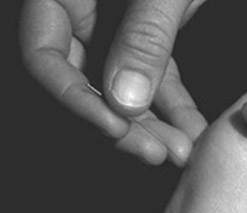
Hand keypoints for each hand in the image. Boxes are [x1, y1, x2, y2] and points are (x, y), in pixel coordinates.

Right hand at [20, 0, 206, 165]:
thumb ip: (144, 35)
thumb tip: (126, 101)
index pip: (44, 57)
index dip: (75, 99)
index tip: (115, 128)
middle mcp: (82, 14)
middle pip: (86, 83)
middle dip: (123, 125)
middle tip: (157, 154)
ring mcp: (114, 28)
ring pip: (125, 89)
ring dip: (154, 124)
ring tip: (183, 149)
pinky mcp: (147, 37)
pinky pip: (155, 77)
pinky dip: (174, 104)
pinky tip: (191, 127)